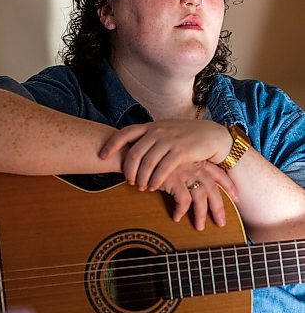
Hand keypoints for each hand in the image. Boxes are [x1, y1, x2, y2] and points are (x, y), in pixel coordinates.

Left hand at [100, 119, 231, 189]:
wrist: (211, 135)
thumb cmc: (186, 136)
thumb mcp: (165, 130)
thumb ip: (149, 137)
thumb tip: (130, 147)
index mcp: (152, 126)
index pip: (126, 132)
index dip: (111, 144)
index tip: (101, 156)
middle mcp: (158, 131)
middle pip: (134, 152)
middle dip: (128, 170)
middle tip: (129, 180)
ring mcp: (169, 140)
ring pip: (147, 163)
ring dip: (141, 178)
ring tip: (141, 187)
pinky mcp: (181, 151)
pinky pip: (162, 169)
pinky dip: (155, 180)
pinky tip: (153, 187)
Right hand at [154, 160, 237, 229]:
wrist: (138, 149)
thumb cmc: (154, 156)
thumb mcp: (174, 159)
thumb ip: (185, 167)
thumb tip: (193, 184)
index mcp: (197, 159)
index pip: (219, 173)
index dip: (229, 186)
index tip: (237, 198)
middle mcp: (193, 165)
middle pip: (213, 188)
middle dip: (219, 207)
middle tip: (221, 223)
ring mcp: (184, 172)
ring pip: (200, 196)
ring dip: (201, 214)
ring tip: (200, 227)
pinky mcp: (173, 179)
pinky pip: (183, 200)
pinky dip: (181, 210)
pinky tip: (176, 217)